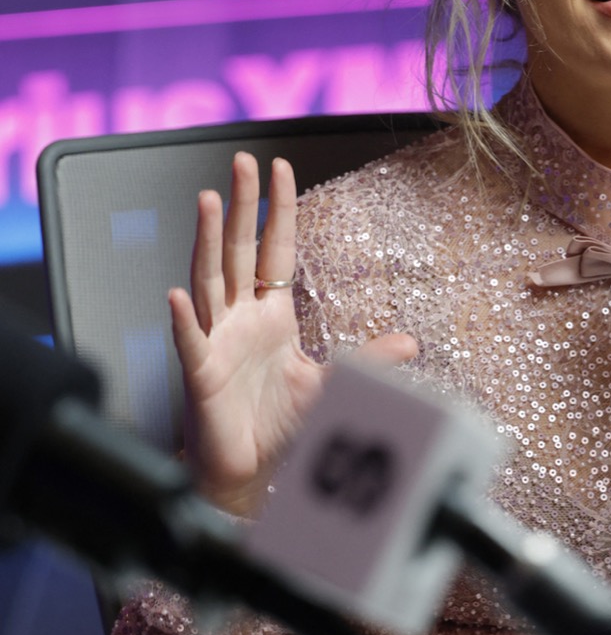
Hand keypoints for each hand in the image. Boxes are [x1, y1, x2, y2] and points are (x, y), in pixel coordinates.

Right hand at [169, 152, 416, 516]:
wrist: (249, 473)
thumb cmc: (280, 426)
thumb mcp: (333, 385)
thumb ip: (370, 361)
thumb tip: (410, 342)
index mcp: (270, 315)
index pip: (273, 249)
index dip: (277, 210)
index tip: (280, 169)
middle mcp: (239, 319)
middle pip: (237, 250)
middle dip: (240, 204)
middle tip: (241, 161)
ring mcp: (216, 341)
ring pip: (209, 280)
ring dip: (206, 240)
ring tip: (207, 201)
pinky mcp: (201, 374)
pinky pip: (189, 341)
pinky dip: (183, 319)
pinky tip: (177, 294)